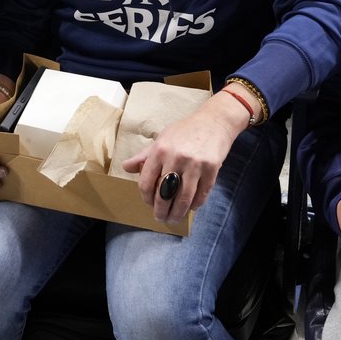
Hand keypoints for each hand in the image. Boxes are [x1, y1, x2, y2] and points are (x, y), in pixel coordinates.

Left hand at [121, 92, 242, 224]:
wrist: (214, 121)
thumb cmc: (184, 131)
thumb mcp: (161, 139)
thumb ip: (144, 156)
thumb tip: (126, 168)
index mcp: (160, 150)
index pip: (146, 182)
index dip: (146, 197)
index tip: (148, 203)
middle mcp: (176, 158)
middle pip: (164, 194)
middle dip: (161, 211)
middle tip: (160, 218)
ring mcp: (195, 164)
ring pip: (183, 198)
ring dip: (178, 213)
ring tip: (174, 218)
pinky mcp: (212, 169)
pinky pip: (201, 194)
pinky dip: (195, 204)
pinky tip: (191, 208)